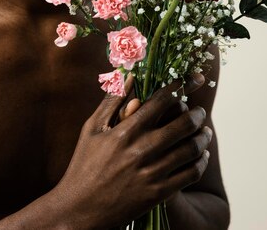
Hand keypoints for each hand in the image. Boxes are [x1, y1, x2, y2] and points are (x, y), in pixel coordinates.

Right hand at [54, 74, 211, 229]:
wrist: (80, 209)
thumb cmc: (84, 164)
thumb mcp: (92, 128)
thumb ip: (112, 101)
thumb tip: (129, 75)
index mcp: (126, 130)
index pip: (161, 101)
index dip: (180, 86)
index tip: (193, 78)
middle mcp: (141, 150)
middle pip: (182, 125)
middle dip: (196, 114)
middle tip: (200, 111)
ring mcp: (152, 173)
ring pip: (190, 150)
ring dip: (202, 137)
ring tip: (205, 131)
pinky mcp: (158, 194)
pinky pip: (190, 174)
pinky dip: (201, 162)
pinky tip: (201, 156)